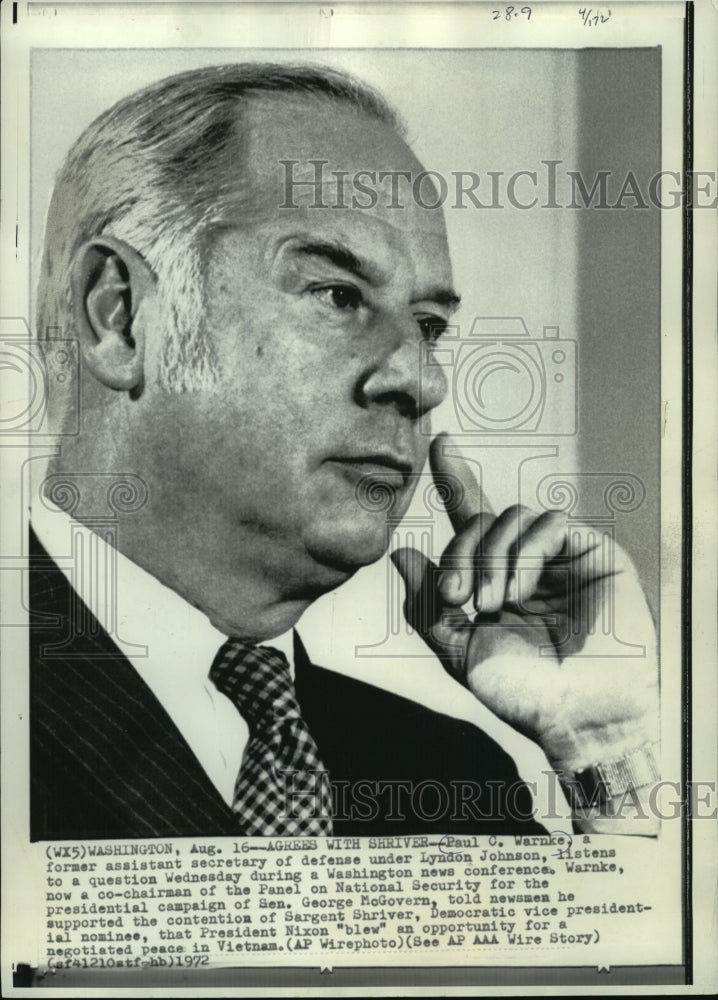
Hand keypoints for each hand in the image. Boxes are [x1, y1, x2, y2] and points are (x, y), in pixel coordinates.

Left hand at [391, 434, 658, 790]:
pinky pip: (551, 524)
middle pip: (484, 520)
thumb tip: (400, 554)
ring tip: (490, 604)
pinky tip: (519, 591)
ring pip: (513, 517)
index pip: (474, 520)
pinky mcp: (594, 551)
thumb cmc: (526, 694)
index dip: (456, 479)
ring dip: (491, 558)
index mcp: (498, 580)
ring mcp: (562, 556)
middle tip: (454, 598)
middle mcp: (529, 563)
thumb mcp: (460, 651)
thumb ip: (426, 606)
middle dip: (460, 553)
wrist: (579, 716)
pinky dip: (526, 553)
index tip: (439, 444)